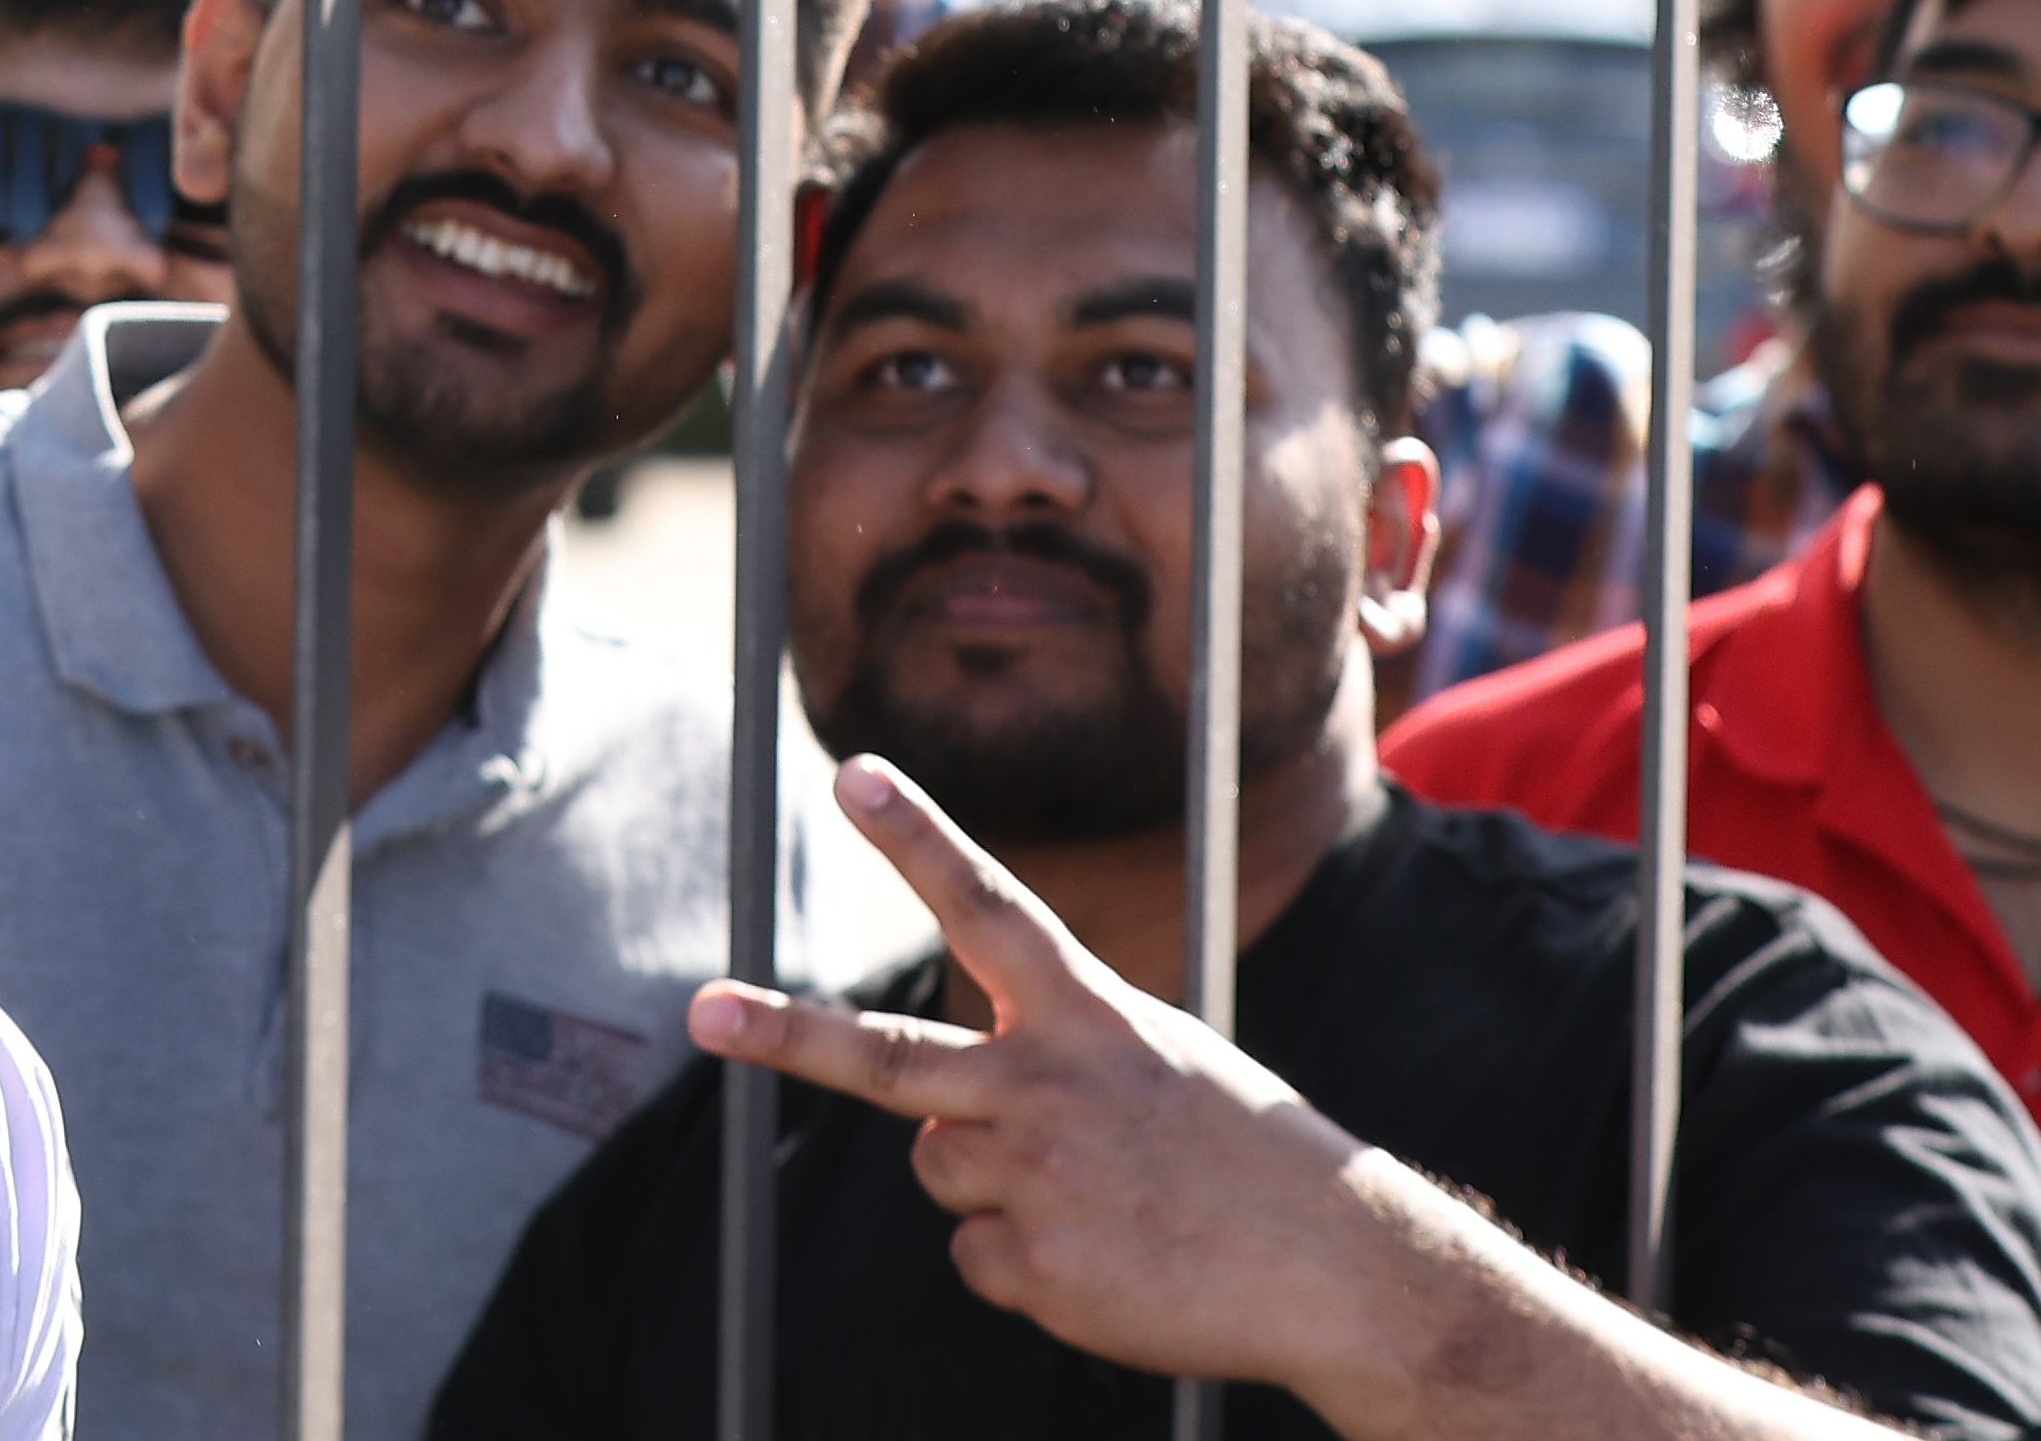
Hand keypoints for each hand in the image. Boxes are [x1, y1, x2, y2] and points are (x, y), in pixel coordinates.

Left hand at [686, 755, 1400, 1394]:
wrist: (1337, 1269)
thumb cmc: (1248, 1156)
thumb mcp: (1157, 1066)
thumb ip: (1049, 1068)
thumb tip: (940, 1129)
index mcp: (1089, 1016)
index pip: (988, 904)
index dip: (915, 837)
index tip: (852, 771)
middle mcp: (1046, 1087)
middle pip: (882, 1057)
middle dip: (784, 1033)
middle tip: (704, 1009)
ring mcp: (1033, 1179)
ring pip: (938, 1168)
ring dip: (996, 1183)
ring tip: (1102, 1199)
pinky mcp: (1034, 1267)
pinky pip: (976, 1256)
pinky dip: (1027, 1264)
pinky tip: (1110, 1260)